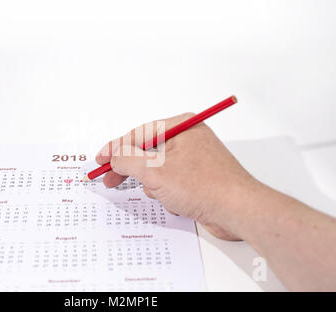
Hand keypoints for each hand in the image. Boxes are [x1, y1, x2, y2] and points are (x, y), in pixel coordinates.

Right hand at [95, 112, 258, 240]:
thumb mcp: (156, 171)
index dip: (116, 147)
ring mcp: (193, 159)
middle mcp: (188, 139)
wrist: (239, 212)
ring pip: (158, 171)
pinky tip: (176, 202)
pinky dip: (167, 193)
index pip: (139, 134)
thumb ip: (128, 160)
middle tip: (110, 180)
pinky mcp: (197, 178)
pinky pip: (170, 182)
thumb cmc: (204, 186)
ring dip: (155, 186)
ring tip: (164, 195)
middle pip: (147, 152)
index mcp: (181, 127)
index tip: (100, 160)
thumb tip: (113, 155)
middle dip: (132, 169)